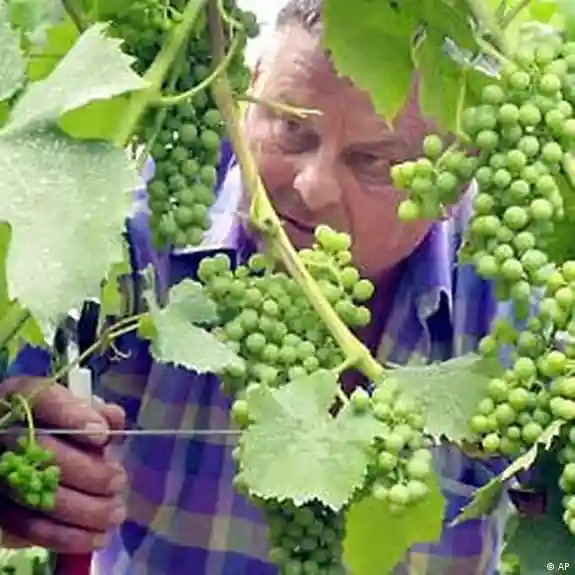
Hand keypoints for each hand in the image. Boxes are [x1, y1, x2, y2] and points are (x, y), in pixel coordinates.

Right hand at [0, 377, 126, 551]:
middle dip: (87, 472)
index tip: (101, 435)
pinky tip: (95, 537)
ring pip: (35, 495)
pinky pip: (27, 528)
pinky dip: (65, 536)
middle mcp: (2, 433)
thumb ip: (93, 410)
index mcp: (19, 397)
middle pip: (42, 453)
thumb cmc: (59, 424)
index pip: (41, 399)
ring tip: (115, 513)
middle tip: (118, 482)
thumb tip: (113, 419)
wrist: (20, 453)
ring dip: (82, 509)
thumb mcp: (74, 408)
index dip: (72, 416)